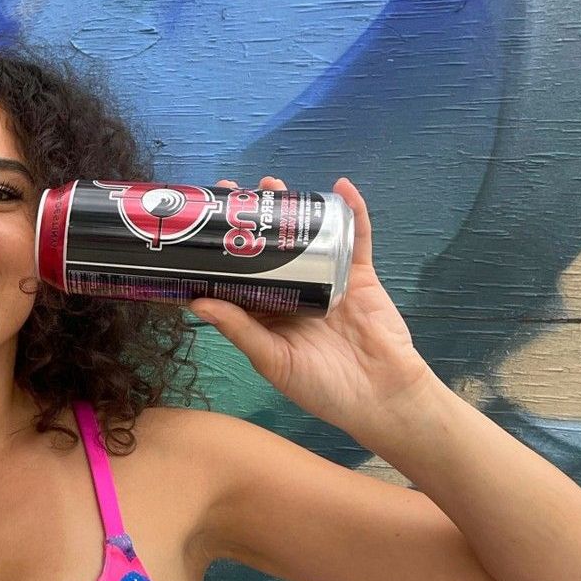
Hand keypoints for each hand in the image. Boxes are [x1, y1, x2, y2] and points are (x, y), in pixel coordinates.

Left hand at [188, 177, 436, 436]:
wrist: (382, 397)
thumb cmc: (321, 387)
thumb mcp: (273, 361)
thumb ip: (240, 330)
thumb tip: (197, 301)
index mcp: (265, 312)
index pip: (236, 274)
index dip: (220, 248)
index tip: (202, 221)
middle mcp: (292, 291)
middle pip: (268, 247)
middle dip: (252, 218)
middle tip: (234, 190)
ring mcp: (326, 279)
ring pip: (306, 237)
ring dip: (292, 208)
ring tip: (273, 183)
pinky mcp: (360, 275)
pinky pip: (356, 239)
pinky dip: (352, 212)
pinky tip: (341, 187)